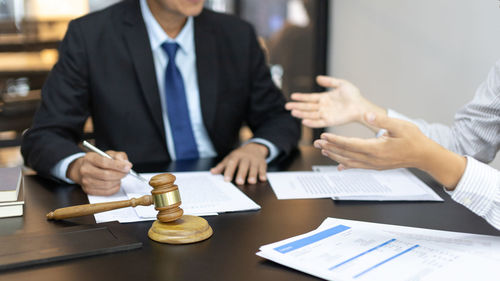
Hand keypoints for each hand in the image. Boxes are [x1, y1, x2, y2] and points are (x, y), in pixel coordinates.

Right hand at [67, 151, 131, 194]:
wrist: (86, 169)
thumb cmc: (100, 161)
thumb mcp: (109, 154)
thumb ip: (119, 156)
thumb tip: (126, 164)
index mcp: (90, 158)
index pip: (104, 162)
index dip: (118, 166)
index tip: (127, 167)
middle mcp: (85, 170)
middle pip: (106, 175)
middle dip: (120, 174)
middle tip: (126, 172)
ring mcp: (85, 181)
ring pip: (107, 184)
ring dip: (118, 181)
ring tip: (120, 177)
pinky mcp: (89, 190)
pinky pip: (106, 192)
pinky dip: (115, 188)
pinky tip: (116, 183)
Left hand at [210, 143, 267, 184]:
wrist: (255, 148)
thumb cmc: (240, 156)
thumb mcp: (230, 158)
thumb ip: (222, 166)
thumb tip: (212, 172)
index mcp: (236, 156)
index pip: (232, 163)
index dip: (229, 171)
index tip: (226, 179)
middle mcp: (246, 157)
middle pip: (243, 165)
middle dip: (241, 174)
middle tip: (239, 182)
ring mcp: (254, 160)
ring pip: (254, 167)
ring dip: (253, 174)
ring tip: (251, 182)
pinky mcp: (262, 163)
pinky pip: (263, 168)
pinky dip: (263, 174)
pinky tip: (262, 179)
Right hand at [285, 76, 385, 130]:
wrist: (361, 106)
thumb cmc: (353, 95)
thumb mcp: (341, 84)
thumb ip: (329, 81)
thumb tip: (317, 78)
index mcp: (325, 98)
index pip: (310, 98)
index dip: (301, 97)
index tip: (292, 96)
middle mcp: (323, 107)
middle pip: (307, 107)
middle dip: (297, 106)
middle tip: (287, 106)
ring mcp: (326, 114)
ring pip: (310, 114)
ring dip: (301, 113)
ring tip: (292, 112)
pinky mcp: (330, 121)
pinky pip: (318, 122)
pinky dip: (311, 122)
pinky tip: (304, 120)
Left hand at [314, 112, 465, 188]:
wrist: (424, 155)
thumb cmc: (413, 139)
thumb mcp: (400, 125)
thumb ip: (382, 120)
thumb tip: (367, 116)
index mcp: (376, 148)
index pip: (350, 144)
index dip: (336, 140)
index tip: (324, 135)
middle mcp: (372, 159)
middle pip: (346, 154)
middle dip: (330, 148)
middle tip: (316, 142)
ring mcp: (374, 164)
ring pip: (349, 162)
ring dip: (335, 156)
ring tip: (323, 150)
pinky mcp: (376, 166)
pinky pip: (357, 167)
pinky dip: (346, 165)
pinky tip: (339, 166)